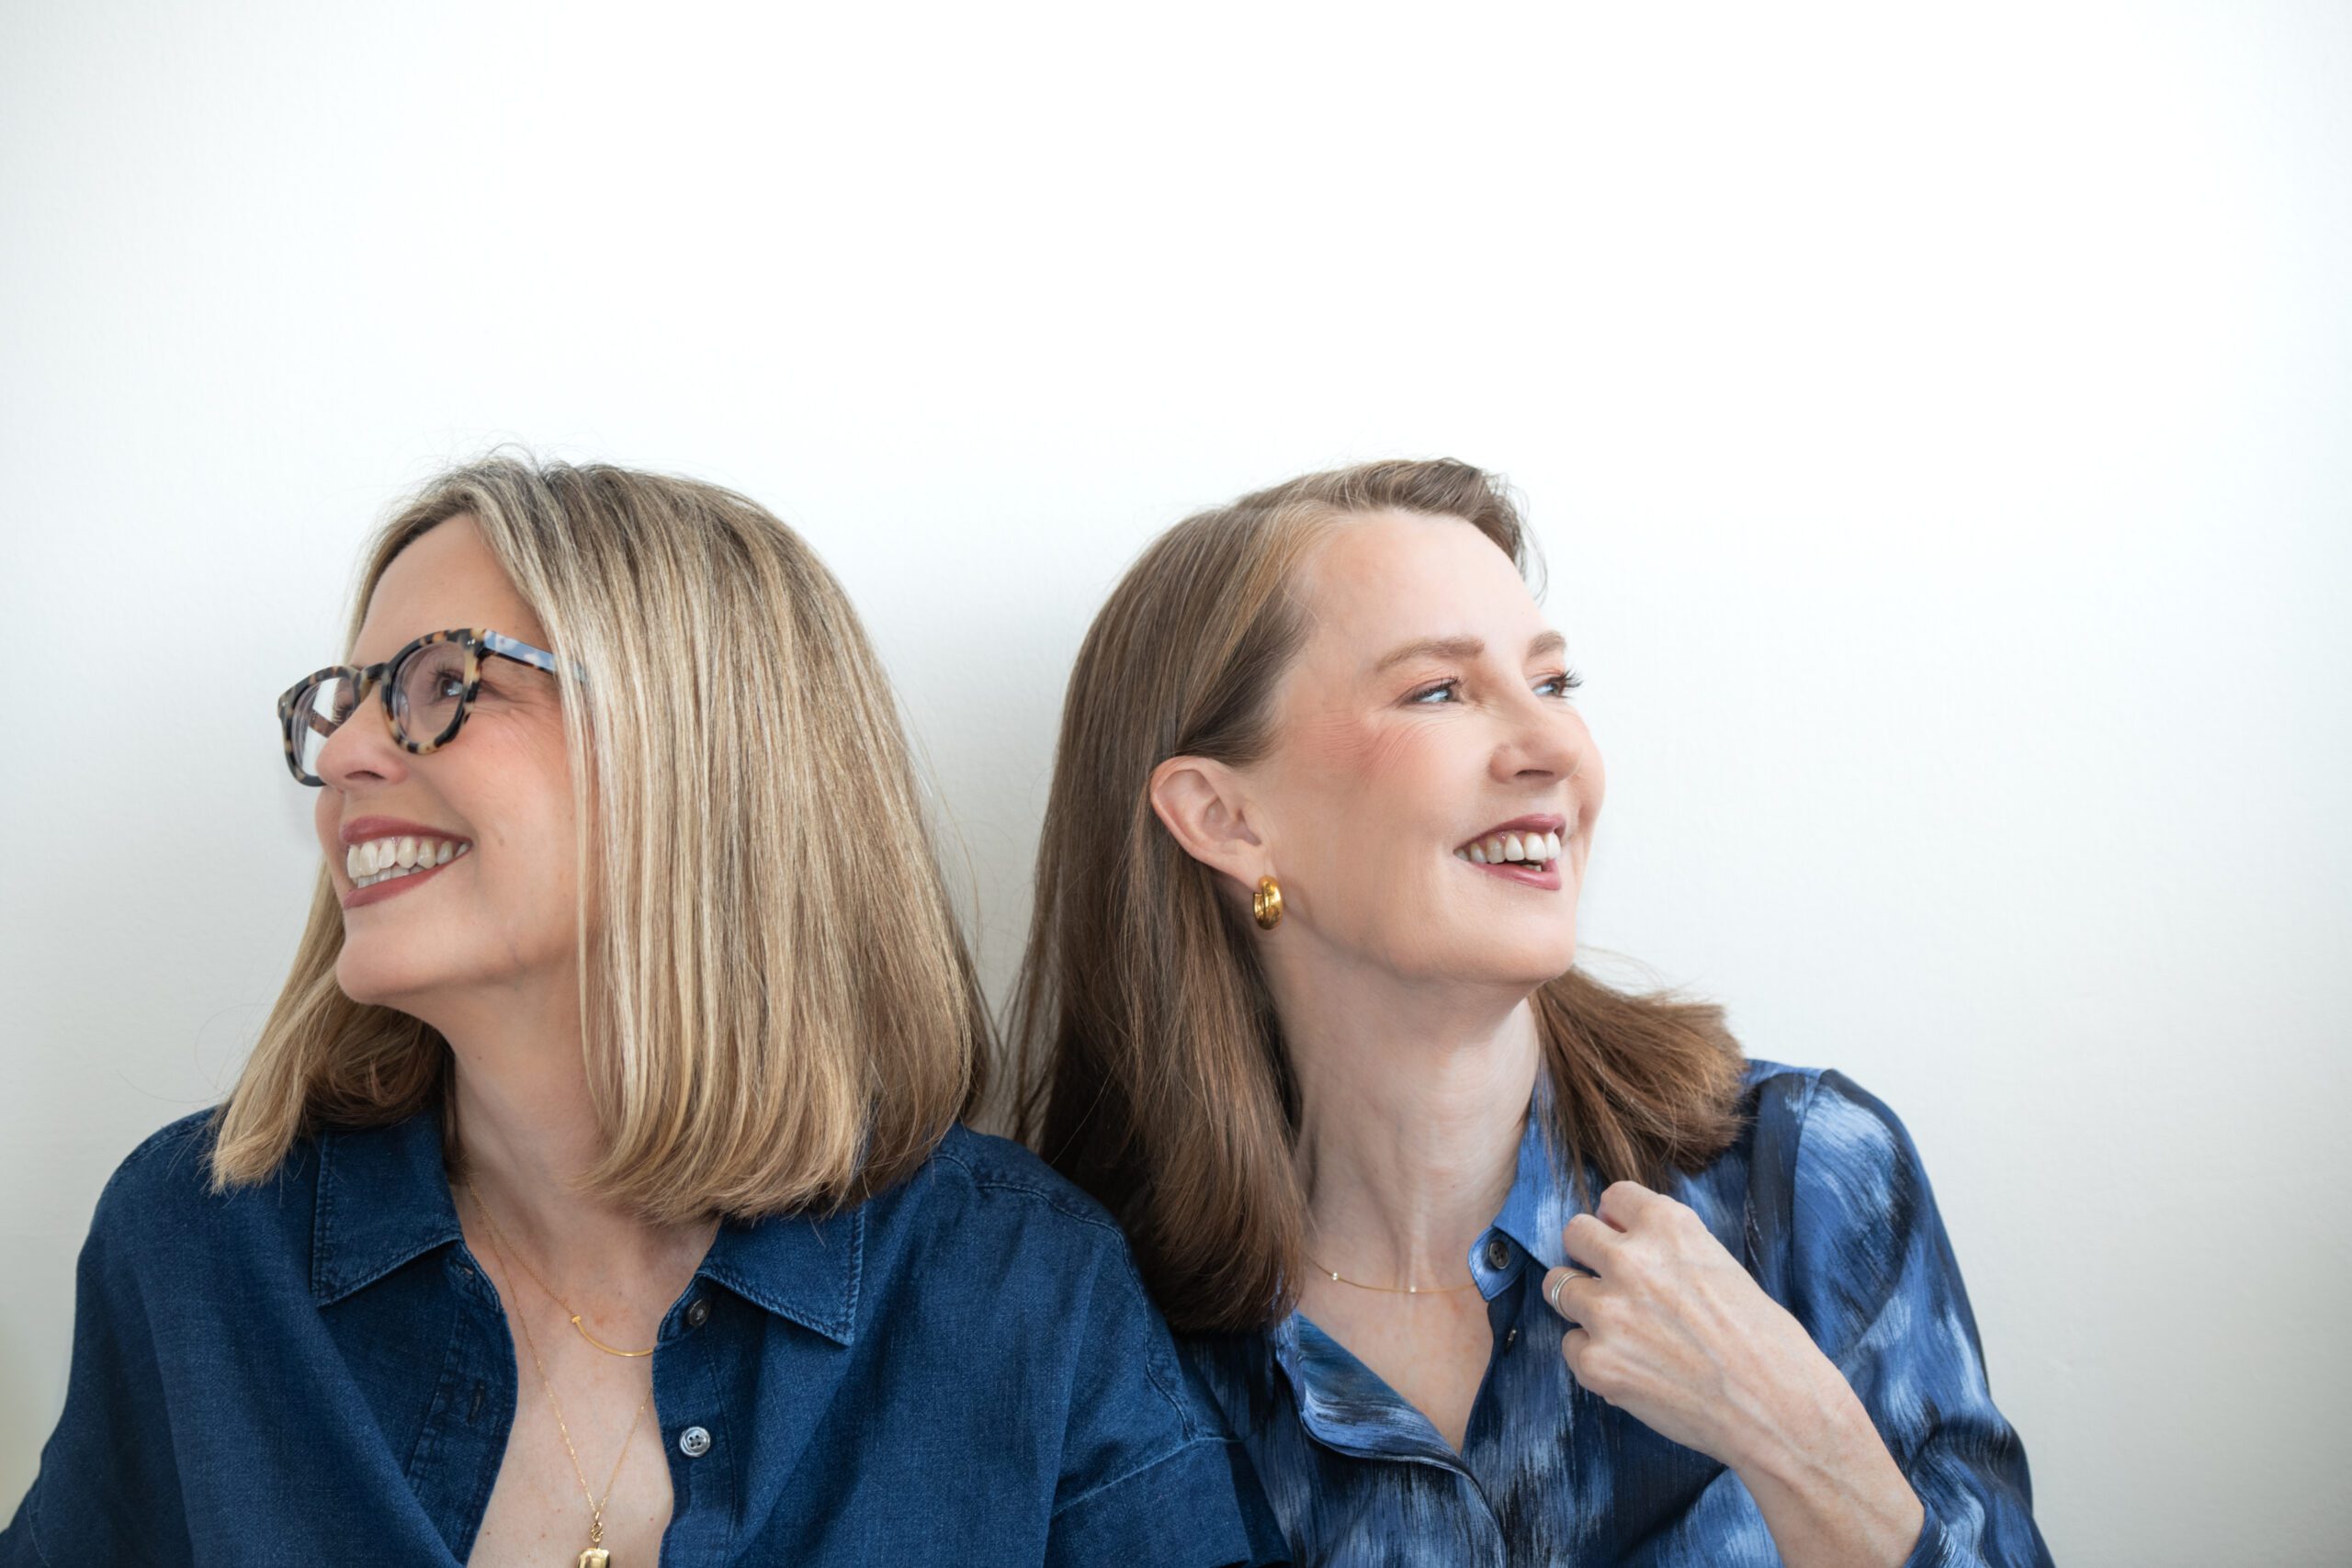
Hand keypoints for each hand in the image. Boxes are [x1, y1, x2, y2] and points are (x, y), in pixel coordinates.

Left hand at [1540, 1179, 1845, 1472]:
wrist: (1778, 1411)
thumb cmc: (1765, 1343)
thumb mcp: (1721, 1267)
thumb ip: (1669, 1250)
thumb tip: (1622, 1238)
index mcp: (1669, 1226)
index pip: (1613, 1197)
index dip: (1620, 1222)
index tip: (1626, 1239)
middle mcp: (1631, 1260)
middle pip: (1574, 1233)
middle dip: (1589, 1255)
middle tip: (1613, 1282)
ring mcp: (1607, 1311)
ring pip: (1559, 1286)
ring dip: (1584, 1304)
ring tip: (1622, 1329)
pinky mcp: (1595, 1361)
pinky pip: (1570, 1344)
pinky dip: (1593, 1356)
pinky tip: (1632, 1367)